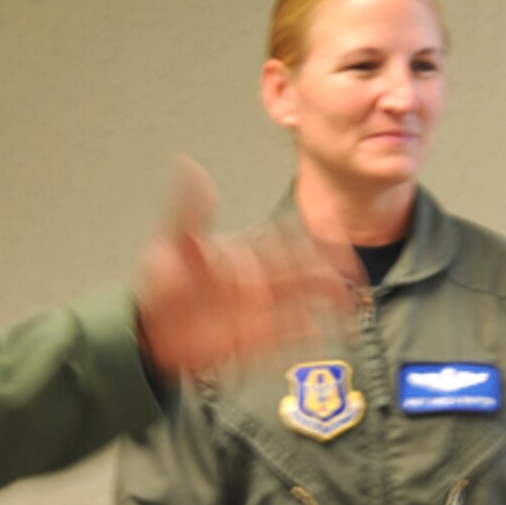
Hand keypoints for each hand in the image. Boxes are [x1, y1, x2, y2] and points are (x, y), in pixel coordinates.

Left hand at [134, 157, 356, 376]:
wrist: (149, 329)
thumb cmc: (158, 282)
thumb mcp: (171, 240)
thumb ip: (189, 208)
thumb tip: (188, 165)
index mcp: (247, 252)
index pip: (293, 237)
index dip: (319, 236)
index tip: (341, 233)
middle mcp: (260, 279)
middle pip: (309, 270)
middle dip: (336, 270)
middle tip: (356, 274)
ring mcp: (260, 309)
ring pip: (306, 300)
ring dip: (331, 302)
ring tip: (351, 308)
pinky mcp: (255, 339)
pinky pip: (289, 335)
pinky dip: (308, 334)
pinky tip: (322, 334)